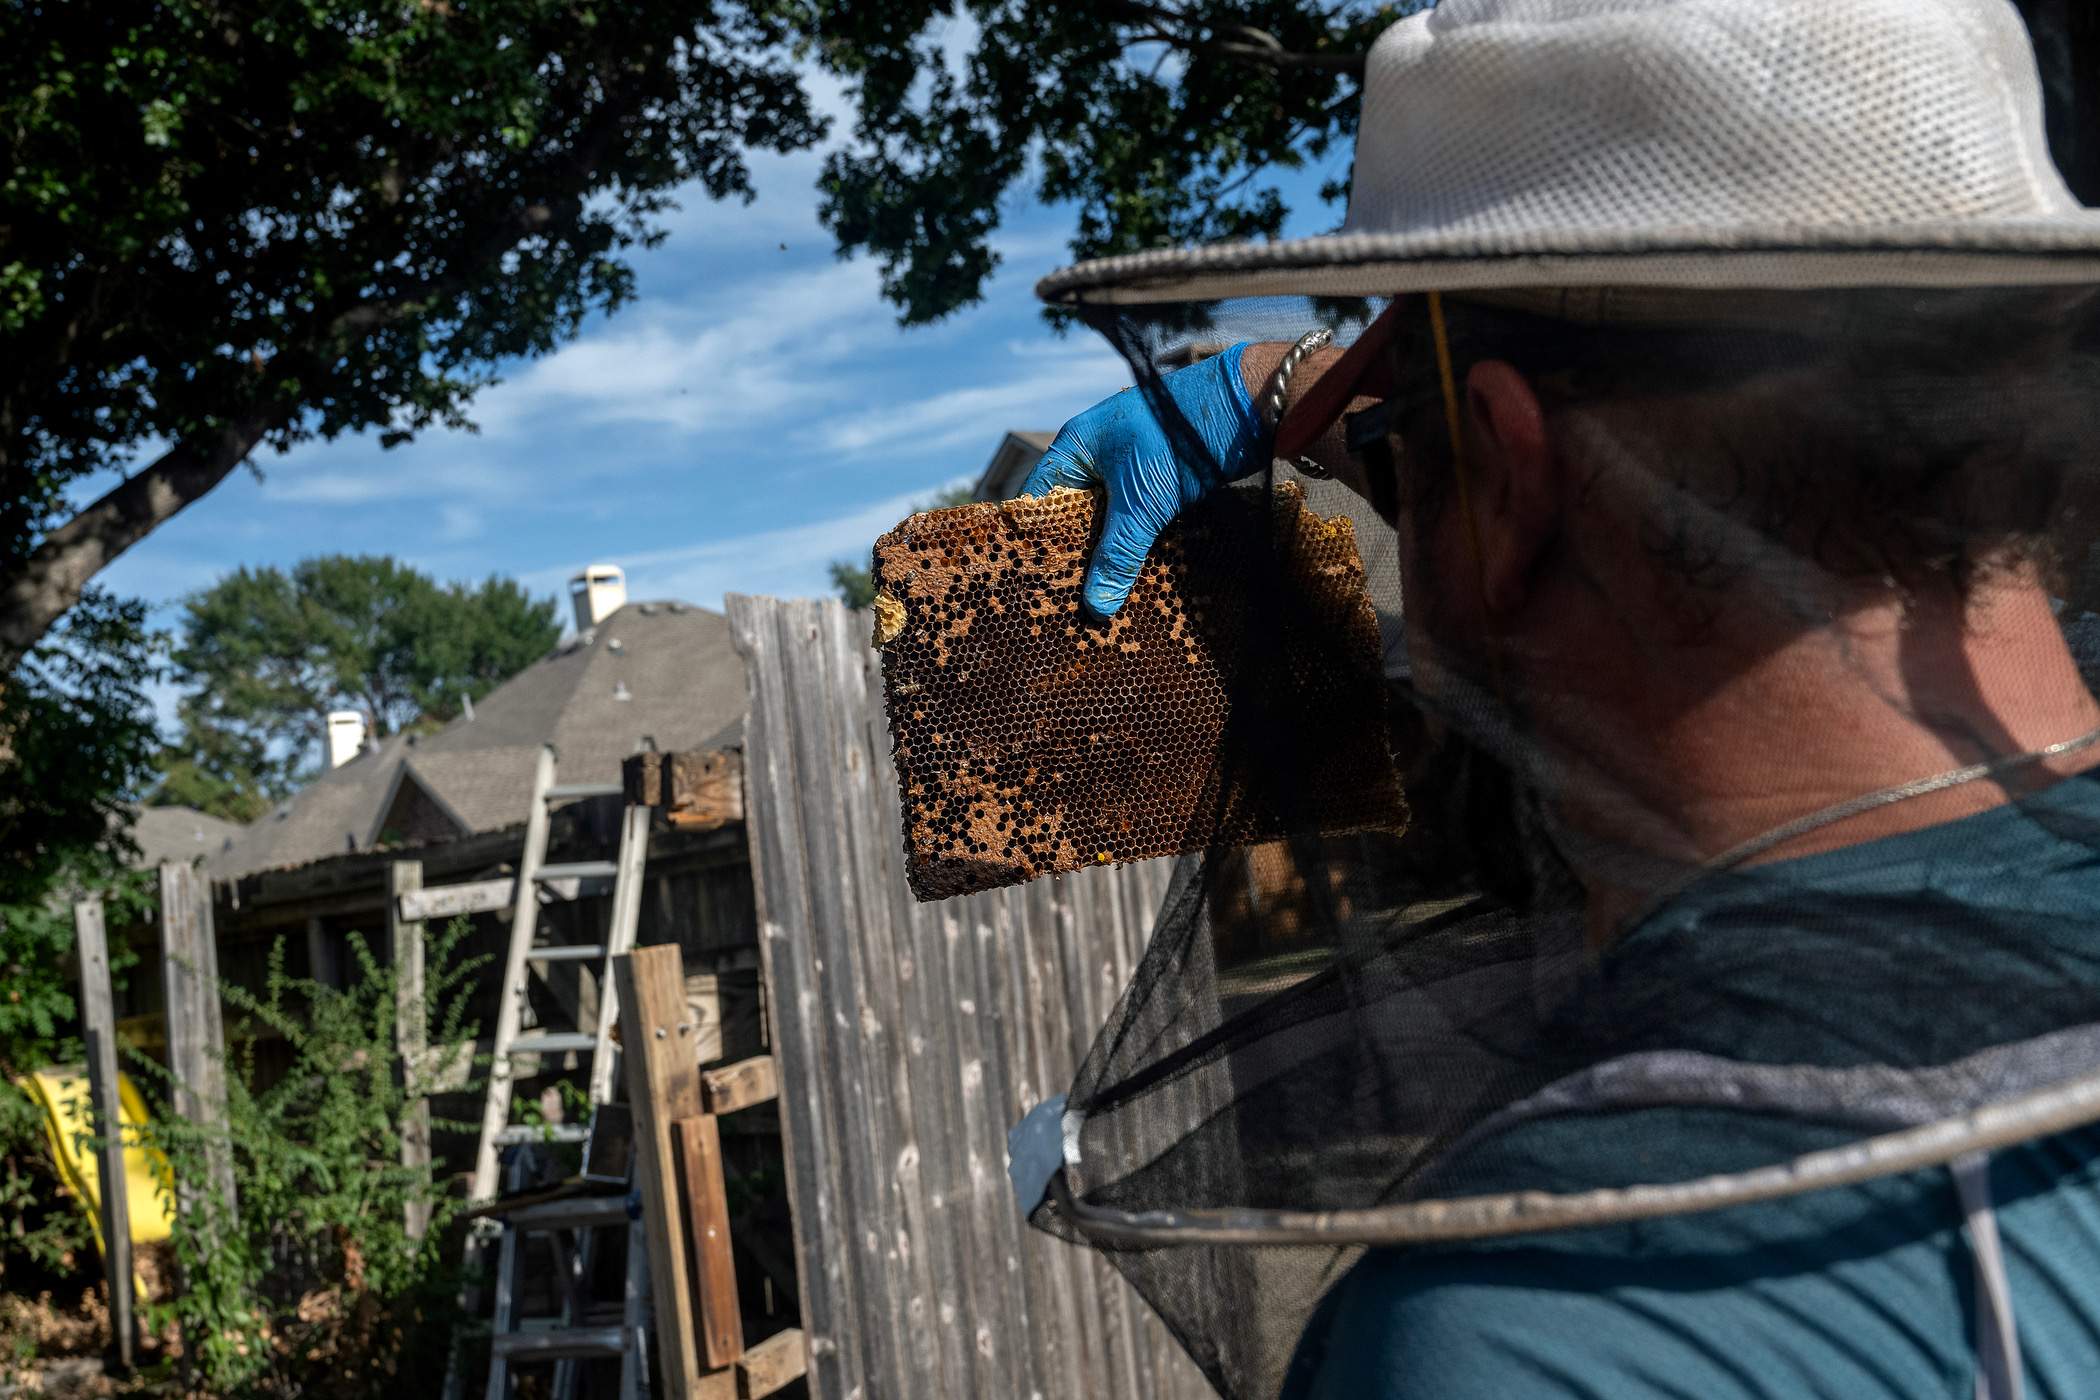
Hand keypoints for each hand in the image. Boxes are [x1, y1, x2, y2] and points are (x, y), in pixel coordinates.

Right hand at [1019, 341, 1264, 616]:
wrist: (1247, 406)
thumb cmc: (1180, 440)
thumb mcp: (1142, 503)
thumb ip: (1117, 554)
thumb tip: (1095, 608)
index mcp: (1076, 448)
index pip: (1039, 500)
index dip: (1036, 540)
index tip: (1037, 583)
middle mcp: (1097, 456)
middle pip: (1072, 514)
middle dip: (1075, 555)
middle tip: (1072, 602)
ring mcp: (1130, 466)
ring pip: (1108, 519)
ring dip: (1109, 553)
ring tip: (1103, 599)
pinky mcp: (1160, 479)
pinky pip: (1137, 518)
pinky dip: (1136, 544)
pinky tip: (1137, 575)